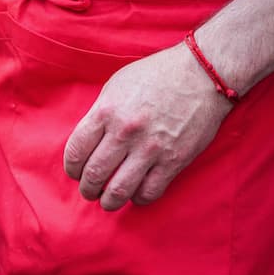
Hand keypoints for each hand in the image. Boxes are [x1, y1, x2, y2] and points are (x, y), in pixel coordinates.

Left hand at [63, 43, 233, 210]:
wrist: (202, 73)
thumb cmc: (156, 75)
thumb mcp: (116, 87)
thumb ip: (100, 114)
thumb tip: (88, 142)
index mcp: (105, 112)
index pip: (76, 151)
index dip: (72, 168)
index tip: (75, 173)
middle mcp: (125, 132)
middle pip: (94, 174)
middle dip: (87, 188)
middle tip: (90, 190)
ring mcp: (150, 148)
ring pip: (118, 190)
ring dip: (109, 201)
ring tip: (108, 200)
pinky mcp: (174, 160)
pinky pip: (150, 192)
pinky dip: (138, 199)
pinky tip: (136, 194)